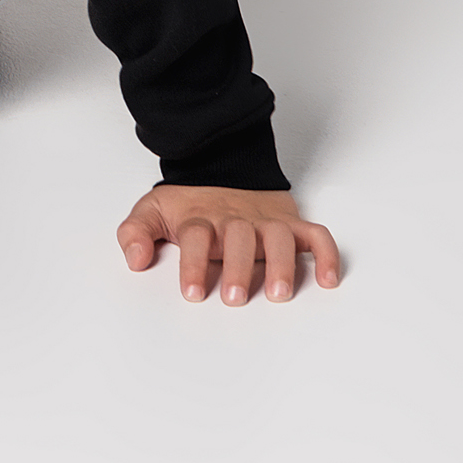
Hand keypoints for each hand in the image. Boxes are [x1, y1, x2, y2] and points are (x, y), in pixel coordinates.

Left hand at [118, 183, 341, 303]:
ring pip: (277, 235)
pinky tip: (328, 279)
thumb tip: (134, 260)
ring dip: (281, 263)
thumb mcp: (153, 211)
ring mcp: (264, 221)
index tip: (192, 293)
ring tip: (280, 293)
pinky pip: (314, 234)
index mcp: (201, 218)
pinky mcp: (290, 223)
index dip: (193, 264)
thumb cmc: (189, 203)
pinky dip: (326, 253)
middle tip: (235, 297)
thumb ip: (136, 233)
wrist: (222, 165)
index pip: (196, 236)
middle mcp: (235, 219)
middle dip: (238, 267)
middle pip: (238, 236)